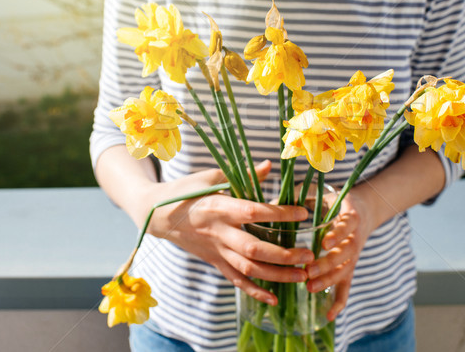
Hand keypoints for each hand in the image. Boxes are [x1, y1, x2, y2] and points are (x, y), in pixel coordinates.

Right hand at [143, 160, 313, 305]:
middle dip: (283, 255)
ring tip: (302, 276)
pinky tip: (274, 298)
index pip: (255, 212)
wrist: (155, 214)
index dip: (280, 214)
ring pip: (248, 269)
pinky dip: (255, 291)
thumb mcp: (212, 176)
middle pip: (254, 249)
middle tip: (309, 254)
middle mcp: (218, 232)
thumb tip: (271, 165)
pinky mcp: (213, 261)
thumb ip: (244, 175)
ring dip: (277, 276)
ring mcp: (215, 250)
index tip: (303, 213)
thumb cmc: (185, 190)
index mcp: (219, 207)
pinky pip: (235, 280)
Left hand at [304, 189, 374, 320]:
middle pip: (346, 253)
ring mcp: (354, 255)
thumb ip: (301, 196)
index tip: (325, 242)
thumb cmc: (332, 199)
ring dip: (329, 280)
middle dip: (328, 263)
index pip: (348, 225)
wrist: (364, 210)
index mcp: (351, 214)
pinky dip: (339, 302)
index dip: (338, 234)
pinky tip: (328, 316)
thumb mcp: (320, 191)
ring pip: (345, 270)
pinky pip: (347, 287)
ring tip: (310, 287)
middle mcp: (356, 236)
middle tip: (309, 269)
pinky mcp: (350, 267)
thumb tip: (272, 203)